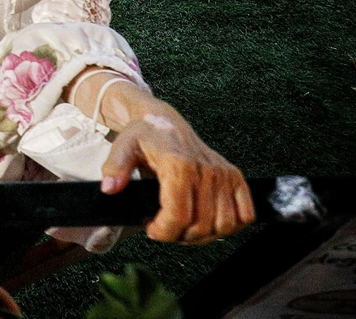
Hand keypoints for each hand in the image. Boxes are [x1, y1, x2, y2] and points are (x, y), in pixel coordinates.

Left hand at [100, 104, 254, 244]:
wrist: (165, 121)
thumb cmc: (145, 135)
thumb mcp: (122, 147)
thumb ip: (115, 167)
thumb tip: (110, 187)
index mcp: (178, 164)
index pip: (179, 214)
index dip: (165, 231)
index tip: (153, 230)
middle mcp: (205, 169)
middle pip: (201, 225)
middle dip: (180, 236)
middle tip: (166, 229)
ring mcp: (223, 174)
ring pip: (224, 224)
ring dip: (205, 235)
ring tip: (185, 227)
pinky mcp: (235, 176)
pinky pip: (245, 214)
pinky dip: (231, 225)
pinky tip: (209, 220)